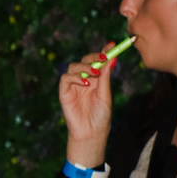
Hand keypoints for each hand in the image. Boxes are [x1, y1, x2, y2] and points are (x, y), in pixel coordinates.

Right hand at [58, 52, 114, 171]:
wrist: (91, 133)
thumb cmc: (101, 116)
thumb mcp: (105, 93)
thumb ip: (105, 76)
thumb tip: (112, 58)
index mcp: (96, 79)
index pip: (98, 61)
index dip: (103, 51)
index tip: (111, 44)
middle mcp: (84, 79)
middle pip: (85, 60)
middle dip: (93, 56)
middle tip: (102, 58)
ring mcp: (73, 85)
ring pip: (74, 66)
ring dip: (84, 67)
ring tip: (94, 73)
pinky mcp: (64, 92)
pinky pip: (65, 78)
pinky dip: (74, 77)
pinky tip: (84, 83)